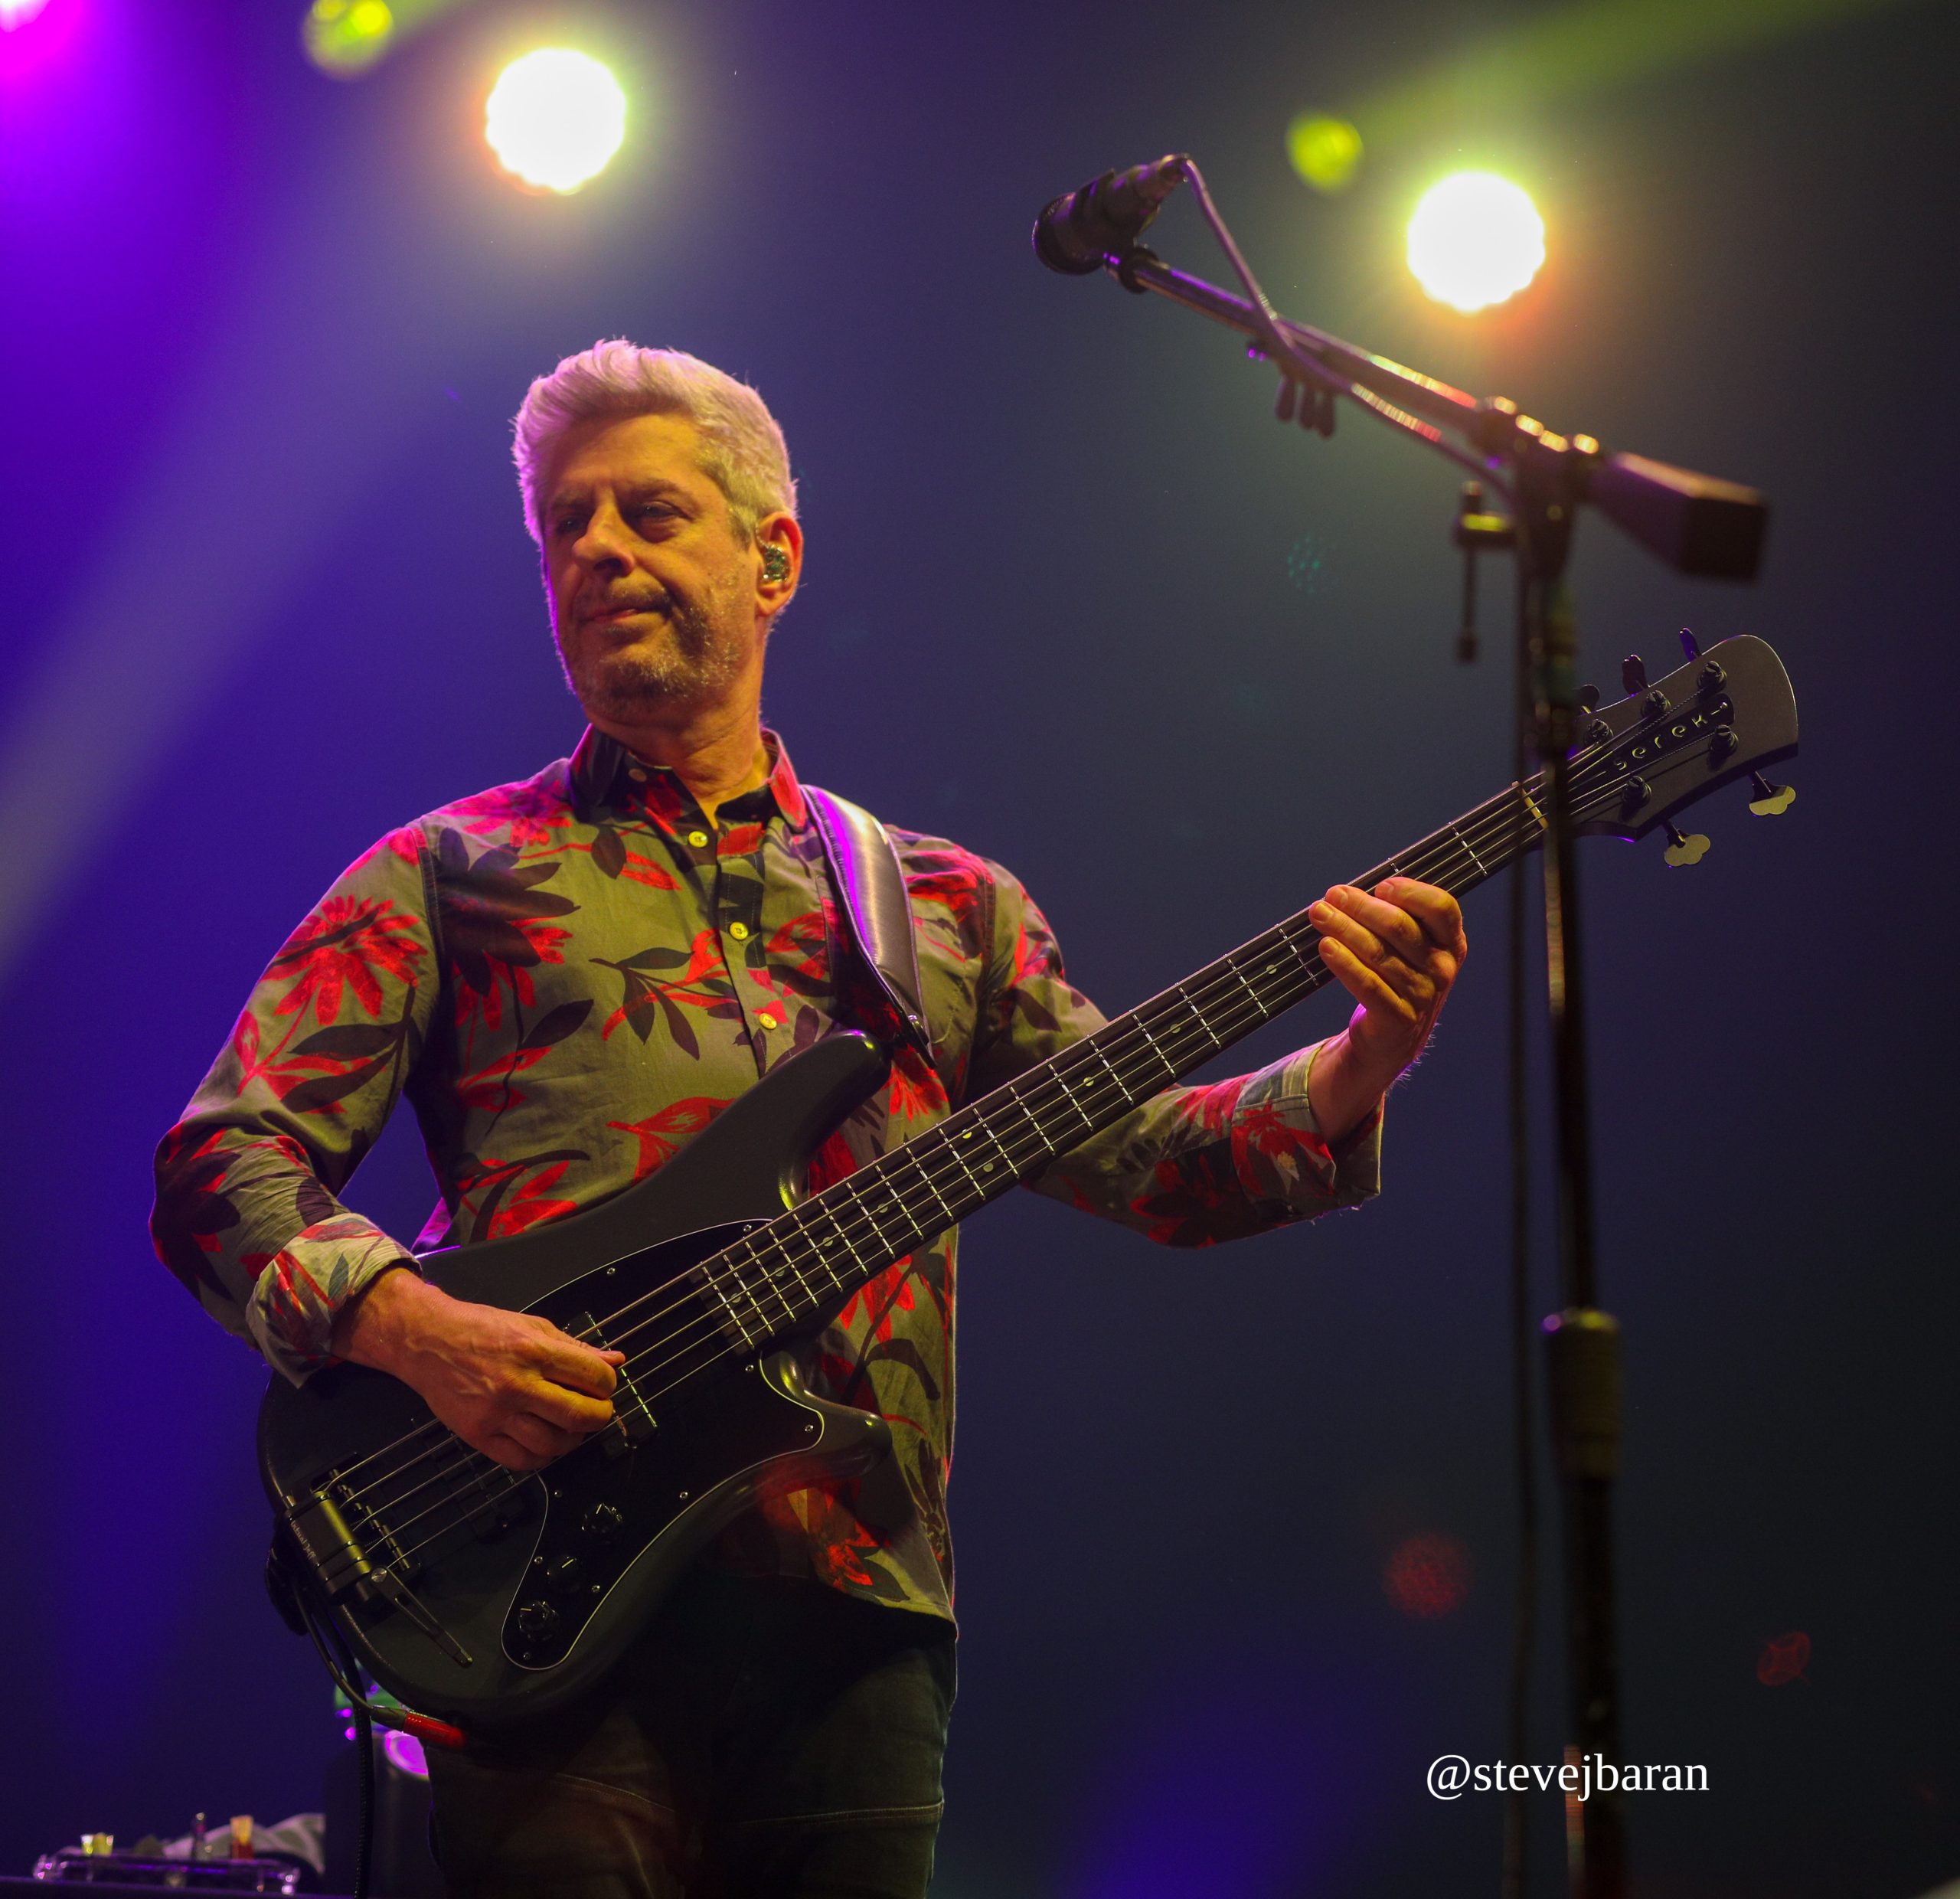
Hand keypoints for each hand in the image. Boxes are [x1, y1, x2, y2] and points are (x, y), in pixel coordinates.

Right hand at [330, 1268, 624, 1471]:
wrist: (426, 1340)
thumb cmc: (479, 1329)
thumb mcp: (533, 1325)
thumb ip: (575, 1347)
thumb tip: (615, 1359)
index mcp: (534, 1351)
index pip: (594, 1376)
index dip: (609, 1383)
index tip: (604, 1384)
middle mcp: (516, 1384)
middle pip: (579, 1415)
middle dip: (600, 1416)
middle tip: (598, 1411)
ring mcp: (495, 1414)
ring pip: (553, 1444)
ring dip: (573, 1440)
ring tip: (571, 1427)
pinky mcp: (477, 1435)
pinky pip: (521, 1461)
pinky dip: (543, 1457)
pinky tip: (545, 1442)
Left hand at [1305, 877, 1466, 1140]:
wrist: (1389, 1041)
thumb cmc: (1395, 982)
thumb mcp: (1408, 951)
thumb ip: (1392, 920)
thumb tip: (1348, 894)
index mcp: (1451, 944)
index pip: (1442, 908)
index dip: (1411, 892)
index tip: (1380, 886)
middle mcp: (1442, 969)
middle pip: (1399, 927)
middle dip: (1361, 906)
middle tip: (1333, 896)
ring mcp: (1422, 995)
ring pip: (1378, 953)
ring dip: (1344, 928)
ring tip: (1319, 914)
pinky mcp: (1398, 1018)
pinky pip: (1367, 984)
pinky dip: (1344, 963)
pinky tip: (1326, 947)